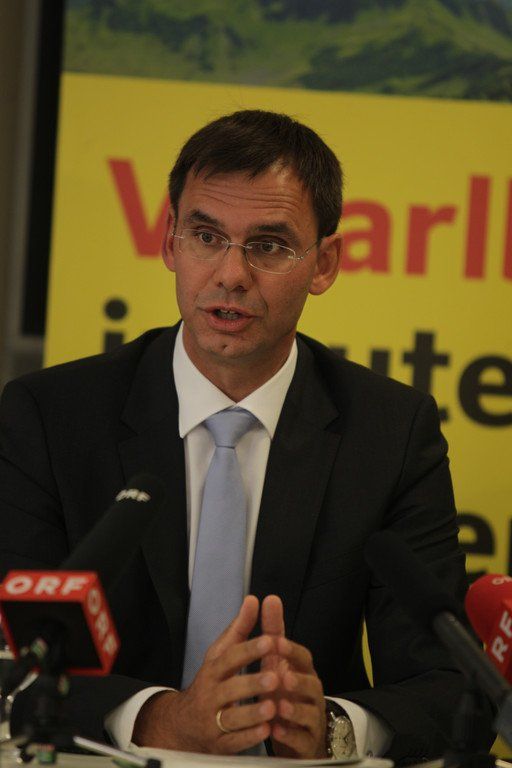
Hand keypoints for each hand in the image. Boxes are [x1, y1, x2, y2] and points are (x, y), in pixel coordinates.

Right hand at [133, 596, 278, 753]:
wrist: (183, 724)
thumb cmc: (210, 682)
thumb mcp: (220, 654)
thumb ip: (239, 628)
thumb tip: (252, 600)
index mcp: (213, 670)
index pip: (231, 657)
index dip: (250, 649)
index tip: (270, 641)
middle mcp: (211, 694)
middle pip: (230, 689)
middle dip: (252, 683)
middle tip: (274, 678)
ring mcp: (213, 720)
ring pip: (232, 718)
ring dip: (252, 713)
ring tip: (272, 706)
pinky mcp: (218, 743)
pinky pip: (233, 742)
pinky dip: (249, 738)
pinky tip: (266, 731)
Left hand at [261, 595, 326, 758]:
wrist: (295, 735)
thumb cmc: (283, 692)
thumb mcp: (276, 662)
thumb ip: (274, 631)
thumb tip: (270, 598)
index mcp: (302, 672)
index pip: (302, 657)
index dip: (290, 650)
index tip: (275, 642)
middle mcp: (310, 693)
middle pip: (311, 684)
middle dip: (297, 680)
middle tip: (282, 676)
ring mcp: (311, 718)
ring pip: (309, 713)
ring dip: (294, 709)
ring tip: (279, 705)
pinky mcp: (307, 742)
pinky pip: (301, 739)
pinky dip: (289, 734)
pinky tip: (275, 730)